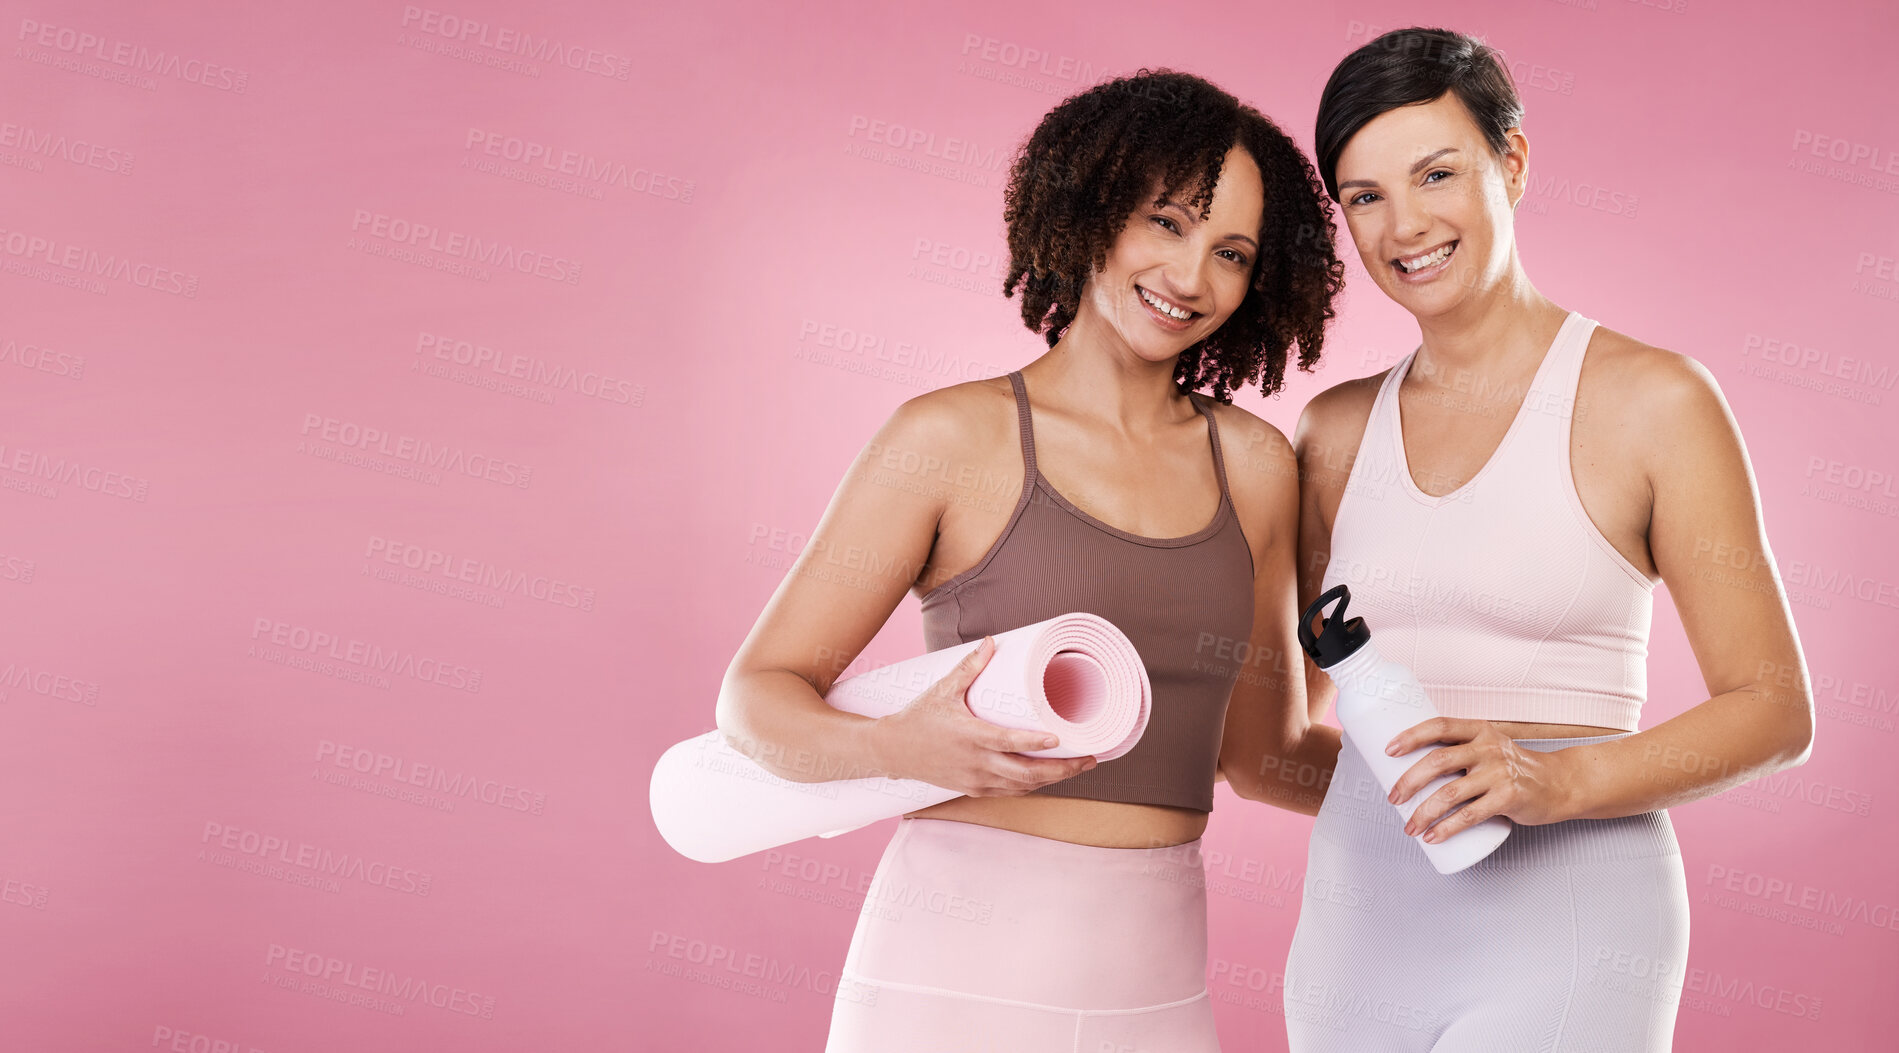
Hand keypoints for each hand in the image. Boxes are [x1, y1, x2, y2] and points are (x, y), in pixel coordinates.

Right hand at [871, 636, 1097, 796]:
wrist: (892, 752)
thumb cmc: (918, 718)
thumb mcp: (942, 690)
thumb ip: (969, 667)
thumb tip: (991, 642)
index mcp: (970, 737)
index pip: (1009, 743)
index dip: (1036, 744)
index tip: (1060, 739)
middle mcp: (976, 763)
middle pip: (1027, 774)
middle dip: (1061, 770)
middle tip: (1088, 759)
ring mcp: (976, 780)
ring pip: (1022, 786)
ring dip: (1052, 780)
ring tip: (1077, 767)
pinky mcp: (973, 789)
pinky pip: (1009, 792)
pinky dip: (1031, 786)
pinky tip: (1048, 777)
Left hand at [1383, 717, 1577, 840]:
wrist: (1558, 783)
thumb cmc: (1513, 767)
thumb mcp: (1489, 748)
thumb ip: (1459, 751)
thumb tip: (1412, 767)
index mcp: (1479, 730)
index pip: (1439, 726)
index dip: (1411, 736)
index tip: (1388, 750)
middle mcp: (1488, 748)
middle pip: (1438, 761)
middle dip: (1409, 781)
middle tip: (1393, 799)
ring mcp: (1499, 773)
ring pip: (1450, 793)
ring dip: (1424, 813)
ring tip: (1410, 827)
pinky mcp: (1508, 798)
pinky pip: (1470, 816)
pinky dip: (1447, 828)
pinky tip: (1432, 837)